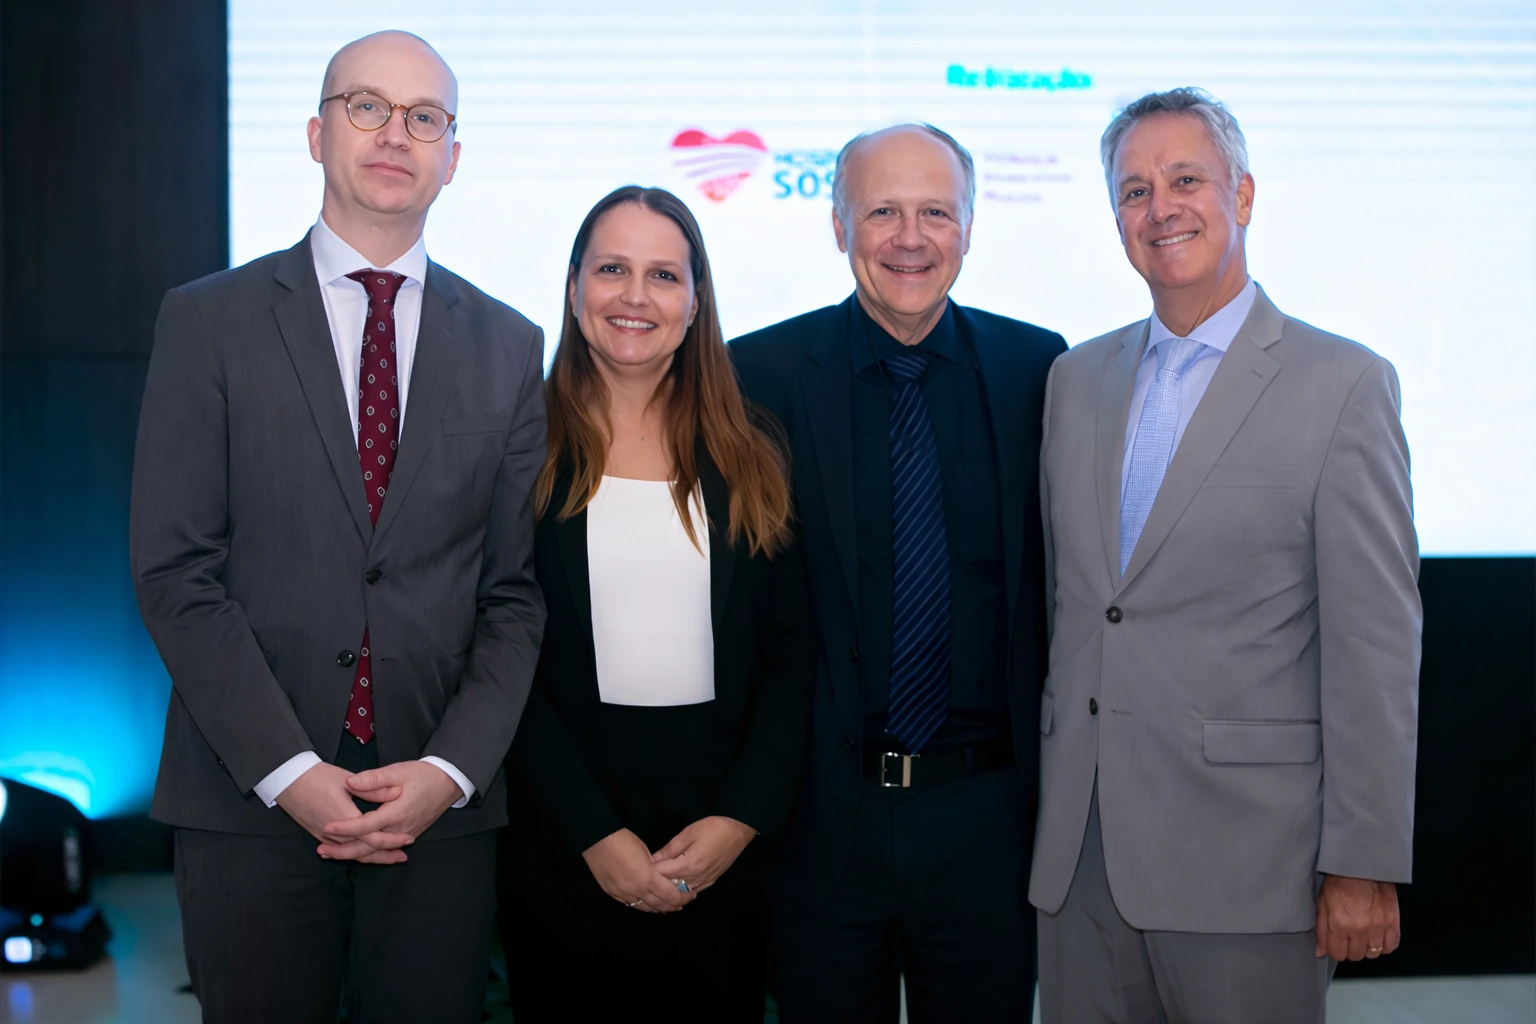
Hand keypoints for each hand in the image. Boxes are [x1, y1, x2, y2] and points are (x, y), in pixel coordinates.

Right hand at [275, 762, 404, 864]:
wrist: (288, 780)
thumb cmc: (317, 776)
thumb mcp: (347, 779)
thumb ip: (372, 789)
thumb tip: (396, 792)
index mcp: (345, 817)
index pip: (372, 837)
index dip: (391, 840)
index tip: (407, 839)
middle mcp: (334, 833)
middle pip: (364, 851)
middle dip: (384, 855)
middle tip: (402, 856)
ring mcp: (325, 836)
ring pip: (352, 853)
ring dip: (371, 856)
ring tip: (389, 857)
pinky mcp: (319, 835)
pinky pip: (341, 850)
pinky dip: (356, 853)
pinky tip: (365, 853)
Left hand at [316, 760, 461, 859]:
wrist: (449, 783)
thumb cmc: (424, 775)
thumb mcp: (398, 771)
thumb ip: (373, 779)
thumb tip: (350, 783)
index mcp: (397, 813)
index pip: (366, 825)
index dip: (345, 828)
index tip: (326, 827)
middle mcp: (400, 829)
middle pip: (368, 846)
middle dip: (343, 850)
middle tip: (321, 849)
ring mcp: (405, 834)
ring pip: (375, 851)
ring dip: (352, 853)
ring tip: (330, 853)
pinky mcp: (407, 835)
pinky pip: (383, 849)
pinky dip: (367, 852)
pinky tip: (353, 852)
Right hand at [581, 829, 694, 913]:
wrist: (597, 840)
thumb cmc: (624, 841)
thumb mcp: (645, 851)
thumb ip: (655, 868)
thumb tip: (661, 877)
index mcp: (648, 879)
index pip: (670, 895)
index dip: (682, 898)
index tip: (690, 896)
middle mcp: (636, 891)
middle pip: (659, 905)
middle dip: (672, 906)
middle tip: (681, 904)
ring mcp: (623, 894)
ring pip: (644, 908)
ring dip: (657, 909)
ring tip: (666, 907)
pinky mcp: (612, 894)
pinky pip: (630, 904)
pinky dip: (642, 905)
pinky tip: (646, 903)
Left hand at [650, 816, 755, 894]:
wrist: (739, 830)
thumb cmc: (713, 827)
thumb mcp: (689, 833)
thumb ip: (670, 849)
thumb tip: (653, 860)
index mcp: (689, 865)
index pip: (663, 874)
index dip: (649, 871)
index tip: (640, 867)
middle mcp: (696, 878)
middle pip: (671, 886)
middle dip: (657, 882)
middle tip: (645, 877)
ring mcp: (705, 881)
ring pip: (682, 892)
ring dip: (670, 888)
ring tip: (658, 882)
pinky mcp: (712, 881)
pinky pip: (694, 891)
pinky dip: (683, 890)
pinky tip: (676, 887)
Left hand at [1315, 875, 1400, 960]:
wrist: (1361, 865)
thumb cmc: (1339, 881)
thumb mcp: (1322, 904)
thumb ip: (1321, 931)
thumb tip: (1320, 952)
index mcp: (1338, 924)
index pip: (1337, 954)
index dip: (1336, 950)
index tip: (1337, 944)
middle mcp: (1358, 929)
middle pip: (1355, 956)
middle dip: (1350, 949)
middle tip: (1350, 937)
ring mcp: (1377, 926)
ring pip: (1373, 953)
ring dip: (1367, 947)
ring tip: (1364, 935)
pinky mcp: (1392, 921)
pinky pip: (1391, 946)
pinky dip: (1385, 945)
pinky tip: (1378, 936)